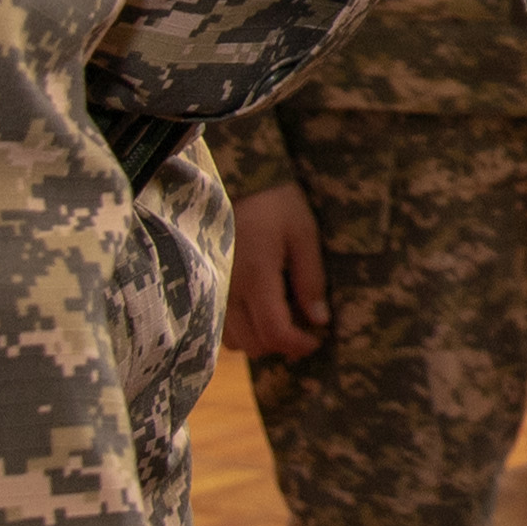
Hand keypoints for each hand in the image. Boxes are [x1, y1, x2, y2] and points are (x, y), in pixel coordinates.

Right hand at [225, 186, 331, 361]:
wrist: (238, 180)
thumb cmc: (275, 203)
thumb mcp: (304, 233)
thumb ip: (311, 279)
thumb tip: (319, 319)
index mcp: (256, 275)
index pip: (274, 332)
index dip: (298, 345)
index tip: (316, 339)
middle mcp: (229, 289)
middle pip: (253, 344)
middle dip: (281, 345)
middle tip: (302, 329)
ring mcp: (215, 290)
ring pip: (234, 340)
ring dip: (260, 339)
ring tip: (281, 319)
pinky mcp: (207, 286)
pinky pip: (221, 326)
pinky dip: (242, 329)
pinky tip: (259, 311)